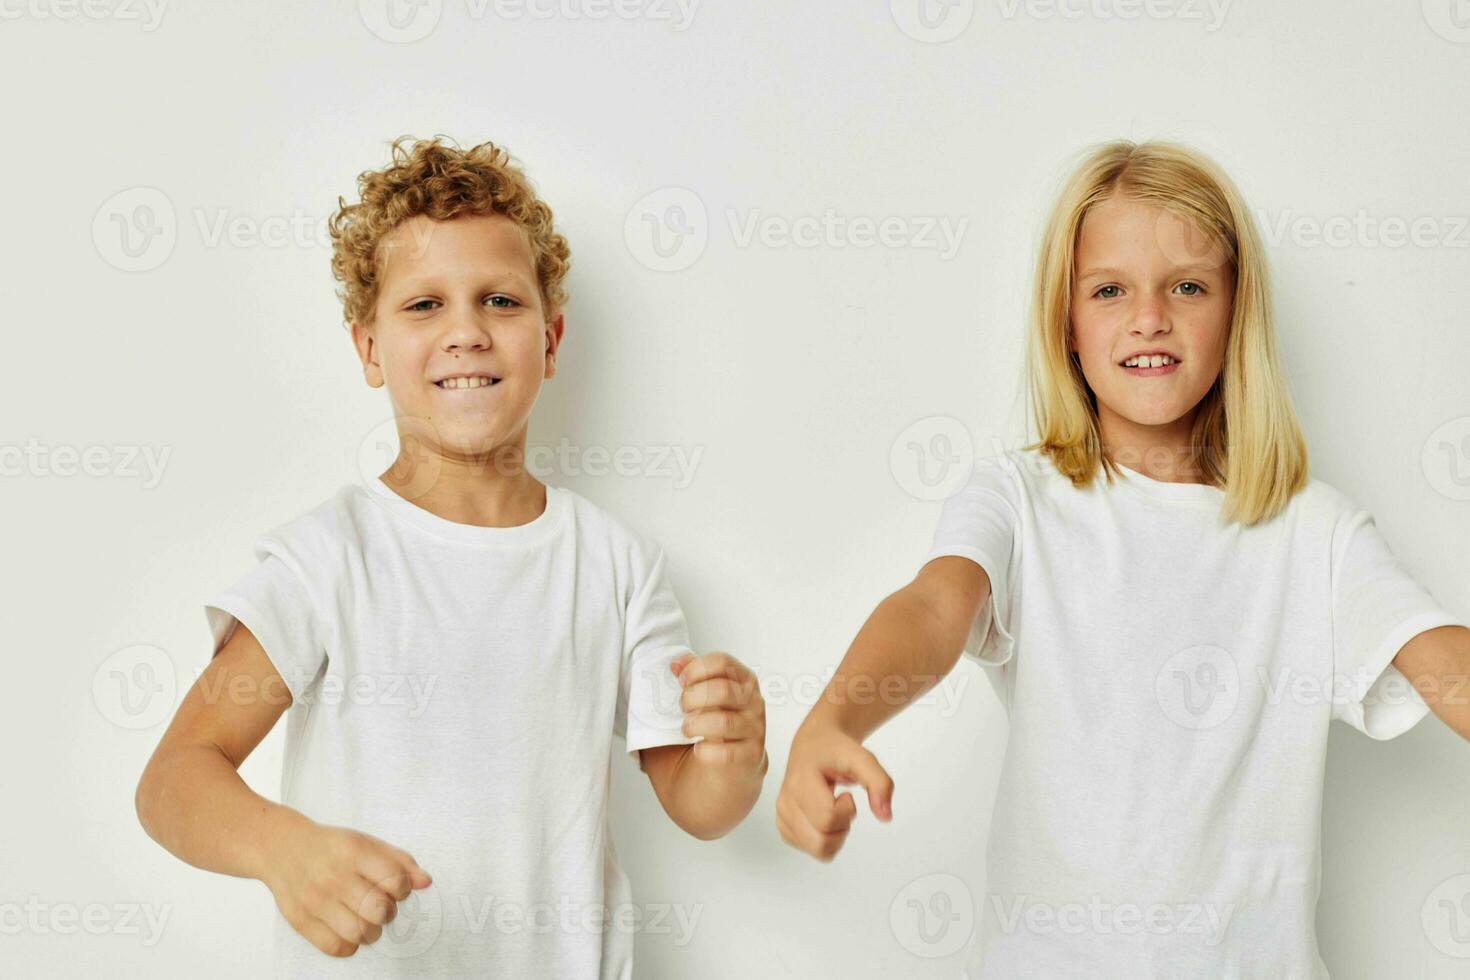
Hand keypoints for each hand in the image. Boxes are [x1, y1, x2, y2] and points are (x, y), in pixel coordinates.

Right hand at [260, 814, 432, 957]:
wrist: (282, 848)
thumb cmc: (332, 848)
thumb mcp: (367, 843)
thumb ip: (400, 861)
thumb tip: (426, 882)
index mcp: (355, 853)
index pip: (395, 880)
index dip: (402, 888)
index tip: (394, 887)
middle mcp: (334, 877)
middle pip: (379, 910)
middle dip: (387, 912)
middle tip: (379, 906)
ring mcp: (315, 900)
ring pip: (360, 933)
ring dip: (371, 931)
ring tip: (364, 919)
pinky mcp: (301, 920)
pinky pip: (336, 947)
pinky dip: (349, 945)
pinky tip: (347, 929)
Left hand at [672, 651, 766, 774]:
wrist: (725, 772)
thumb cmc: (712, 726)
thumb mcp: (704, 696)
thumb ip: (692, 677)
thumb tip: (676, 664)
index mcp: (743, 681)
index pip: (723, 662)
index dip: (696, 668)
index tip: (680, 680)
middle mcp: (754, 702)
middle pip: (723, 690)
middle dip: (693, 697)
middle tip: (682, 707)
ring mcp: (755, 730)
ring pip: (723, 722)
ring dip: (696, 725)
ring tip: (686, 729)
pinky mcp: (750, 756)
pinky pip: (727, 753)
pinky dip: (706, 751)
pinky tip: (698, 749)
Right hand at [776, 719, 892, 861]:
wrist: (813, 744)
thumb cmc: (836, 750)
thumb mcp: (863, 758)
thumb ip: (880, 783)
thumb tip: (885, 816)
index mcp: (800, 782)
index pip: (828, 818)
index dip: (847, 810)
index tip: (846, 793)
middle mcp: (785, 801)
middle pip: (822, 841)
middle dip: (843, 828)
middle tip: (841, 804)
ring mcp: (782, 816)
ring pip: (818, 850)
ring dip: (836, 835)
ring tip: (833, 808)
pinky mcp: (784, 827)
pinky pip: (813, 850)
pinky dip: (826, 839)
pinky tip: (824, 815)